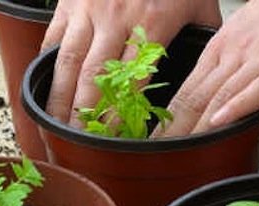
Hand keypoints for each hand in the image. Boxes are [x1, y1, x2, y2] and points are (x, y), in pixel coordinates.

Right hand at [41, 0, 221, 126]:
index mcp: (152, 24)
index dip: (123, 112)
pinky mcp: (70, 2)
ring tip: (56, 122)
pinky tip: (45, 85)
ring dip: (60, 96)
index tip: (116, 136)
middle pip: (94, 77)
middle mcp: (117, 20)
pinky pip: (53, 37)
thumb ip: (206, 35)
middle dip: (84, 113)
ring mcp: (89, 11)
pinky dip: (48, 64)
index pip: (135, 80)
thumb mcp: (200, 3)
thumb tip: (213, 67)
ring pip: (68, 62)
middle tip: (79, 139)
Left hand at [154, 0, 258, 136]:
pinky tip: (222, 122)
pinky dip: (239, 106)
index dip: (168, 118)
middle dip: (175, 129)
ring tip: (181, 149)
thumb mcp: (241, 33)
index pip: (186, 90)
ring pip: (221, 96)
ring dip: (198, 126)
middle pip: (196, 97)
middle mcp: (232, 55)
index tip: (154, 139)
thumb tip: (206, 88)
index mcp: (219, 49)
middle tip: (159, 152)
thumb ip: (223, 62)